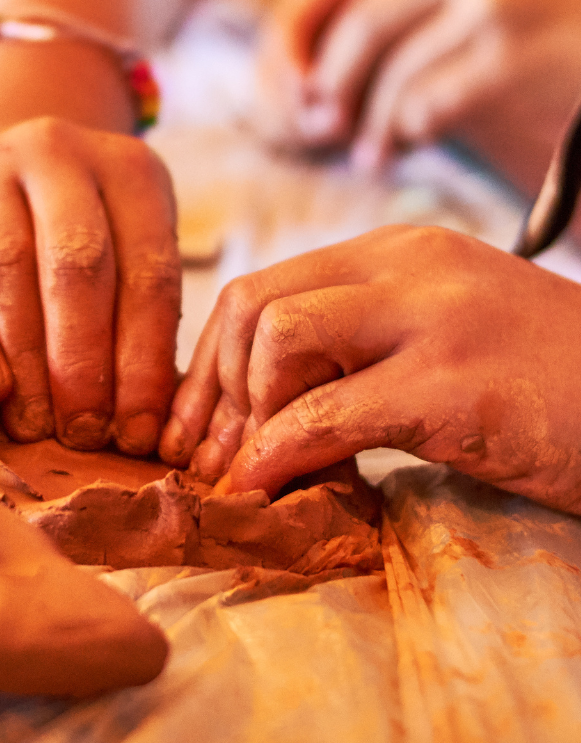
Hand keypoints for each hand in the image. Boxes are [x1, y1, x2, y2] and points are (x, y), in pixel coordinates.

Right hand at [0, 45, 180, 455]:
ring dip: (26, 359)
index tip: (138, 432)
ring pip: (9, 270)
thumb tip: (144, 425)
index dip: (146, 360)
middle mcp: (59, 154)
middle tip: (82, 432)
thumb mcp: (131, 251)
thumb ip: (140, 322)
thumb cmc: (89, 236)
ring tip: (36, 423)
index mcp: (130, 170)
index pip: (148, 271)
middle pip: (77, 264)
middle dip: (82, 360)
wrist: (13, 173)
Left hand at [160, 225, 580, 515]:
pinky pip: (324, 415)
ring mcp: (432, 319)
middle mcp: (407, 269)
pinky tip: (262, 488)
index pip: (263, 288)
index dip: (214, 361)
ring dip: (247, 414)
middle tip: (210, 450)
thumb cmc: (543, 384)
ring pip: (278, 341)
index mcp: (396, 254)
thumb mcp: (439, 338)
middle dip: (213, 386)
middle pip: (253, 304)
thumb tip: (260, 406)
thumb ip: (358, 348)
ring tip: (256, 465)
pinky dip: (276, 456)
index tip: (200, 422)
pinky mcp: (454, 384)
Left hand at [252, 0, 580, 172]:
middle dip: (335, 87)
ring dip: (376, 127)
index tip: (319, 101)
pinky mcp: (511, 54)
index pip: (366, 2)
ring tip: (372, 162)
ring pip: (397, 74)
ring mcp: (492, 6)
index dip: (332, 57)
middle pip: (366, 29)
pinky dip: (417, 128)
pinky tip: (422, 141)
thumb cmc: (568, 41)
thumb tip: (371, 76)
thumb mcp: (501, 11)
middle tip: (326, 133)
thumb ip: (440, 25)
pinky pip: (433, 100)